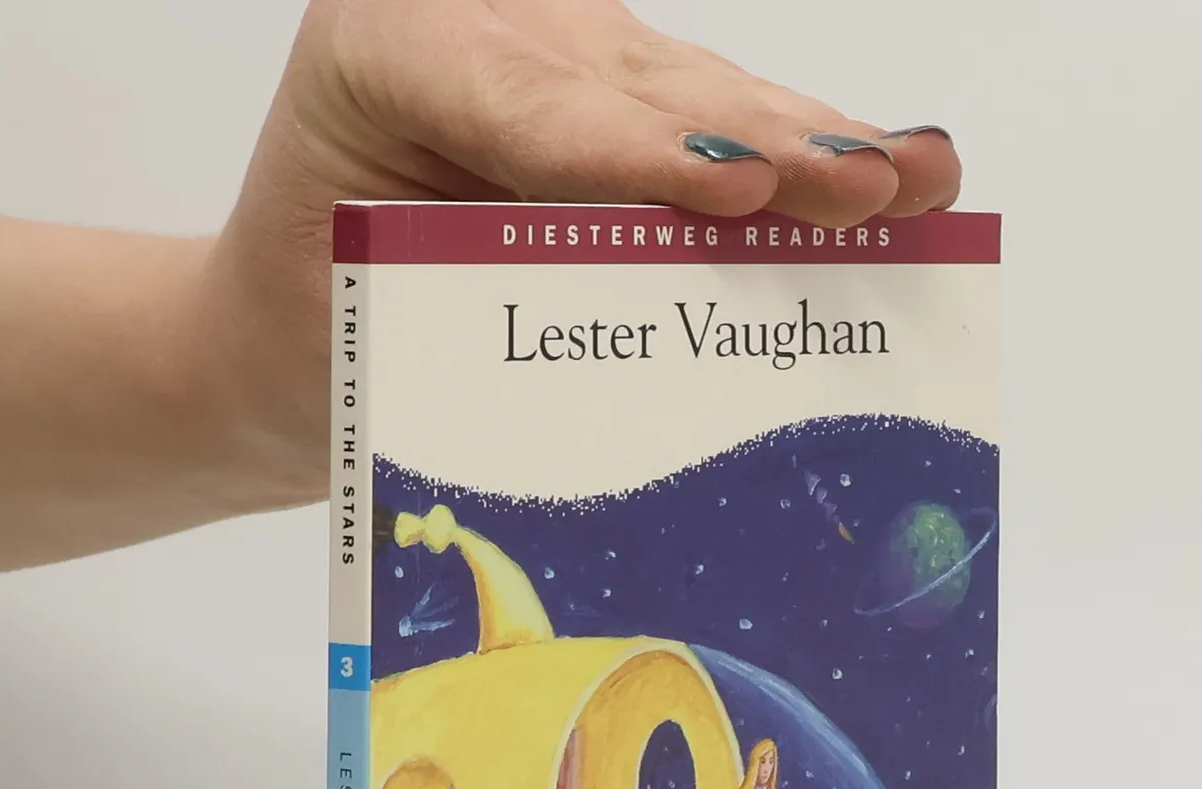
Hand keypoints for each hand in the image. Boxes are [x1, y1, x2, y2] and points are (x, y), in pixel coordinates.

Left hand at [200, 0, 960, 495]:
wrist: (286, 328)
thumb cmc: (317, 332)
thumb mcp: (374, 318)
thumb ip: (490, 300)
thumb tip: (645, 344)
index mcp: (388, 45)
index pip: (528, 106)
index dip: (641, 151)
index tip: (736, 189)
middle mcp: (476, 18)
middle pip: (639, 90)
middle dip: (765, 143)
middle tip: (865, 187)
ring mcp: (552, 43)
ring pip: (699, 96)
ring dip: (815, 144)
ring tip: (914, 176)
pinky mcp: (608, 86)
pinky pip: (710, 116)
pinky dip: (801, 151)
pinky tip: (891, 163)